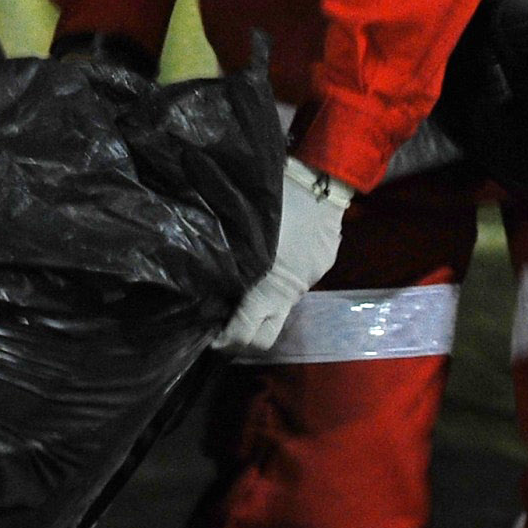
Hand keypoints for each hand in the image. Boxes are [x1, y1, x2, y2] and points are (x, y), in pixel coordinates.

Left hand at [216, 158, 352, 355]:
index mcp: (269, 286)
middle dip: (240, 344)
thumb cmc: (274, 202)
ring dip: (256, 318)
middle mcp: (289, 293)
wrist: (319, 184)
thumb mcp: (246, 233)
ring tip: (232, 306)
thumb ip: (231, 263)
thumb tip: (212, 286)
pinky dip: (273, 293)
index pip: (246, 330)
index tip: (208, 338)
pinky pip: (291, 292)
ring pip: (278, 317)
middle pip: (264, 339)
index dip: (226, 341)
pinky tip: (260, 276)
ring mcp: (306, 284)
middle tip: (219, 333)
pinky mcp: (316, 273)